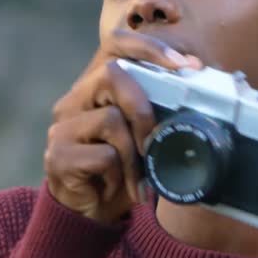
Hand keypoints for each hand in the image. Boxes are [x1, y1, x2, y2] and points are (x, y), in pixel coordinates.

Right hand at [45, 28, 201, 223]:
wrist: (89, 214)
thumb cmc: (120, 170)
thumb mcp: (142, 136)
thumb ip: (156, 111)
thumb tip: (199, 89)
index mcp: (95, 88)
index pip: (115, 44)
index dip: (149, 46)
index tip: (186, 65)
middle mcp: (73, 100)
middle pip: (111, 75)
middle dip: (144, 109)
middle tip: (154, 141)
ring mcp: (62, 127)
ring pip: (111, 119)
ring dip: (135, 154)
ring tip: (140, 178)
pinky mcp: (58, 156)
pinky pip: (104, 155)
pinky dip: (122, 175)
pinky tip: (120, 187)